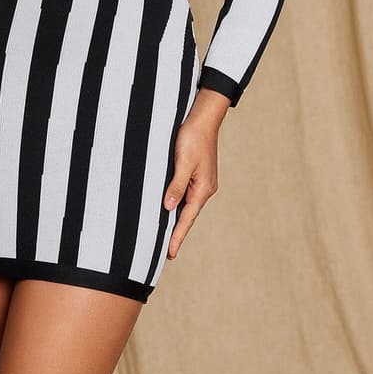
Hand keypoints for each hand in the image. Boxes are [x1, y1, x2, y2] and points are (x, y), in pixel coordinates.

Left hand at [163, 89, 228, 259]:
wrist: (203, 119)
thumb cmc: (192, 138)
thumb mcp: (182, 162)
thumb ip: (176, 185)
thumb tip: (168, 208)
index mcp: (202, 189)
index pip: (187, 218)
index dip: (177, 236)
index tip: (170, 254)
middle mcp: (204, 189)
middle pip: (188, 215)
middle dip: (178, 232)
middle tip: (167, 252)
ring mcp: (203, 182)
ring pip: (188, 205)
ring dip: (178, 219)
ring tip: (167, 235)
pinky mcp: (198, 174)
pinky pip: (187, 195)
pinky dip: (179, 205)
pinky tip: (172, 208)